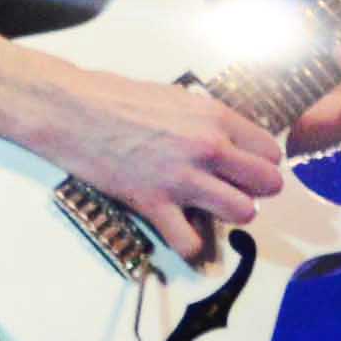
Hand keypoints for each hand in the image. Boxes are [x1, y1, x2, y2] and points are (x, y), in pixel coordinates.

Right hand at [39, 65, 292, 263]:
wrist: (70, 110)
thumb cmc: (115, 98)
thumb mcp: (176, 97)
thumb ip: (209, 121)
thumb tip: (226, 141)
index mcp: (215, 118)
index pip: (270, 152)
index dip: (260, 162)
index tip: (245, 167)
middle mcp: (207, 148)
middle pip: (267, 184)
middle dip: (254, 189)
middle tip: (232, 188)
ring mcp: (182, 178)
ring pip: (243, 213)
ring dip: (230, 215)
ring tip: (210, 208)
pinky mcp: (153, 203)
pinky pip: (190, 241)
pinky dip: (189, 243)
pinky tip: (181, 231)